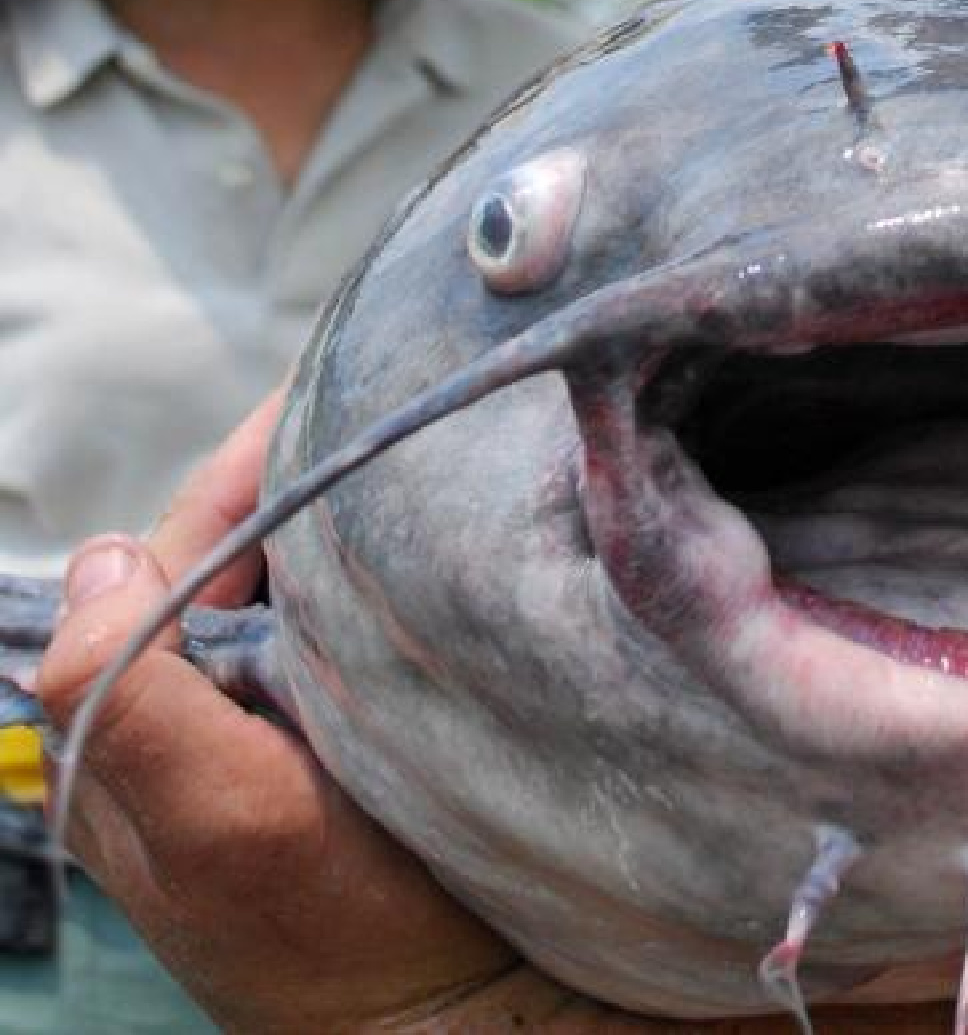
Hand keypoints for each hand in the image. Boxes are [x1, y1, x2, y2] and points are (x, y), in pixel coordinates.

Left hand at [32, 393, 625, 1032]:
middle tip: (395, 404)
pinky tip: (446, 557)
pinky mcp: (364, 751)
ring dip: (354, 527)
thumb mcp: (216, 827)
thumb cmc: (342, 945)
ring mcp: (287, 736)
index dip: (244, 471)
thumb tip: (105, 553)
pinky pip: (363, 637)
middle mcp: (202, 722)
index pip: (176, 554)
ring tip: (423, 458)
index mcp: (140, 726)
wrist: (465, 1028)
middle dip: (302, 481)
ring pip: (303, 593)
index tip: (328, 393)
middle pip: (237, 560)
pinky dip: (395, 586)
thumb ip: (127, 695)